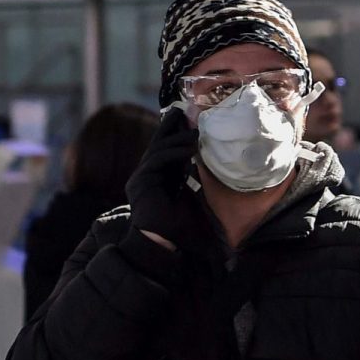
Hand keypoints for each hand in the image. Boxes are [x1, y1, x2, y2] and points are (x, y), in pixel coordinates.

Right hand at [124, 106, 196, 251]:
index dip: (177, 137)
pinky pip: (157, 160)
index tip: (190, 123)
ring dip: (177, 139)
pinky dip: (174, 152)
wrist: (165, 247)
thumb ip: (200, 186)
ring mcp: (141, 180)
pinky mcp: (139, 183)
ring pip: (158, 151)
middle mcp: (149, 178)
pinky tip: (191, 149)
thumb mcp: (196, 202)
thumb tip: (220, 178)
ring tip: (196, 133)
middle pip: (159, 146)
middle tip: (182, 112)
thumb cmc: (182, 230)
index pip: (168, 153)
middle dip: (170, 129)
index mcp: (161, 181)